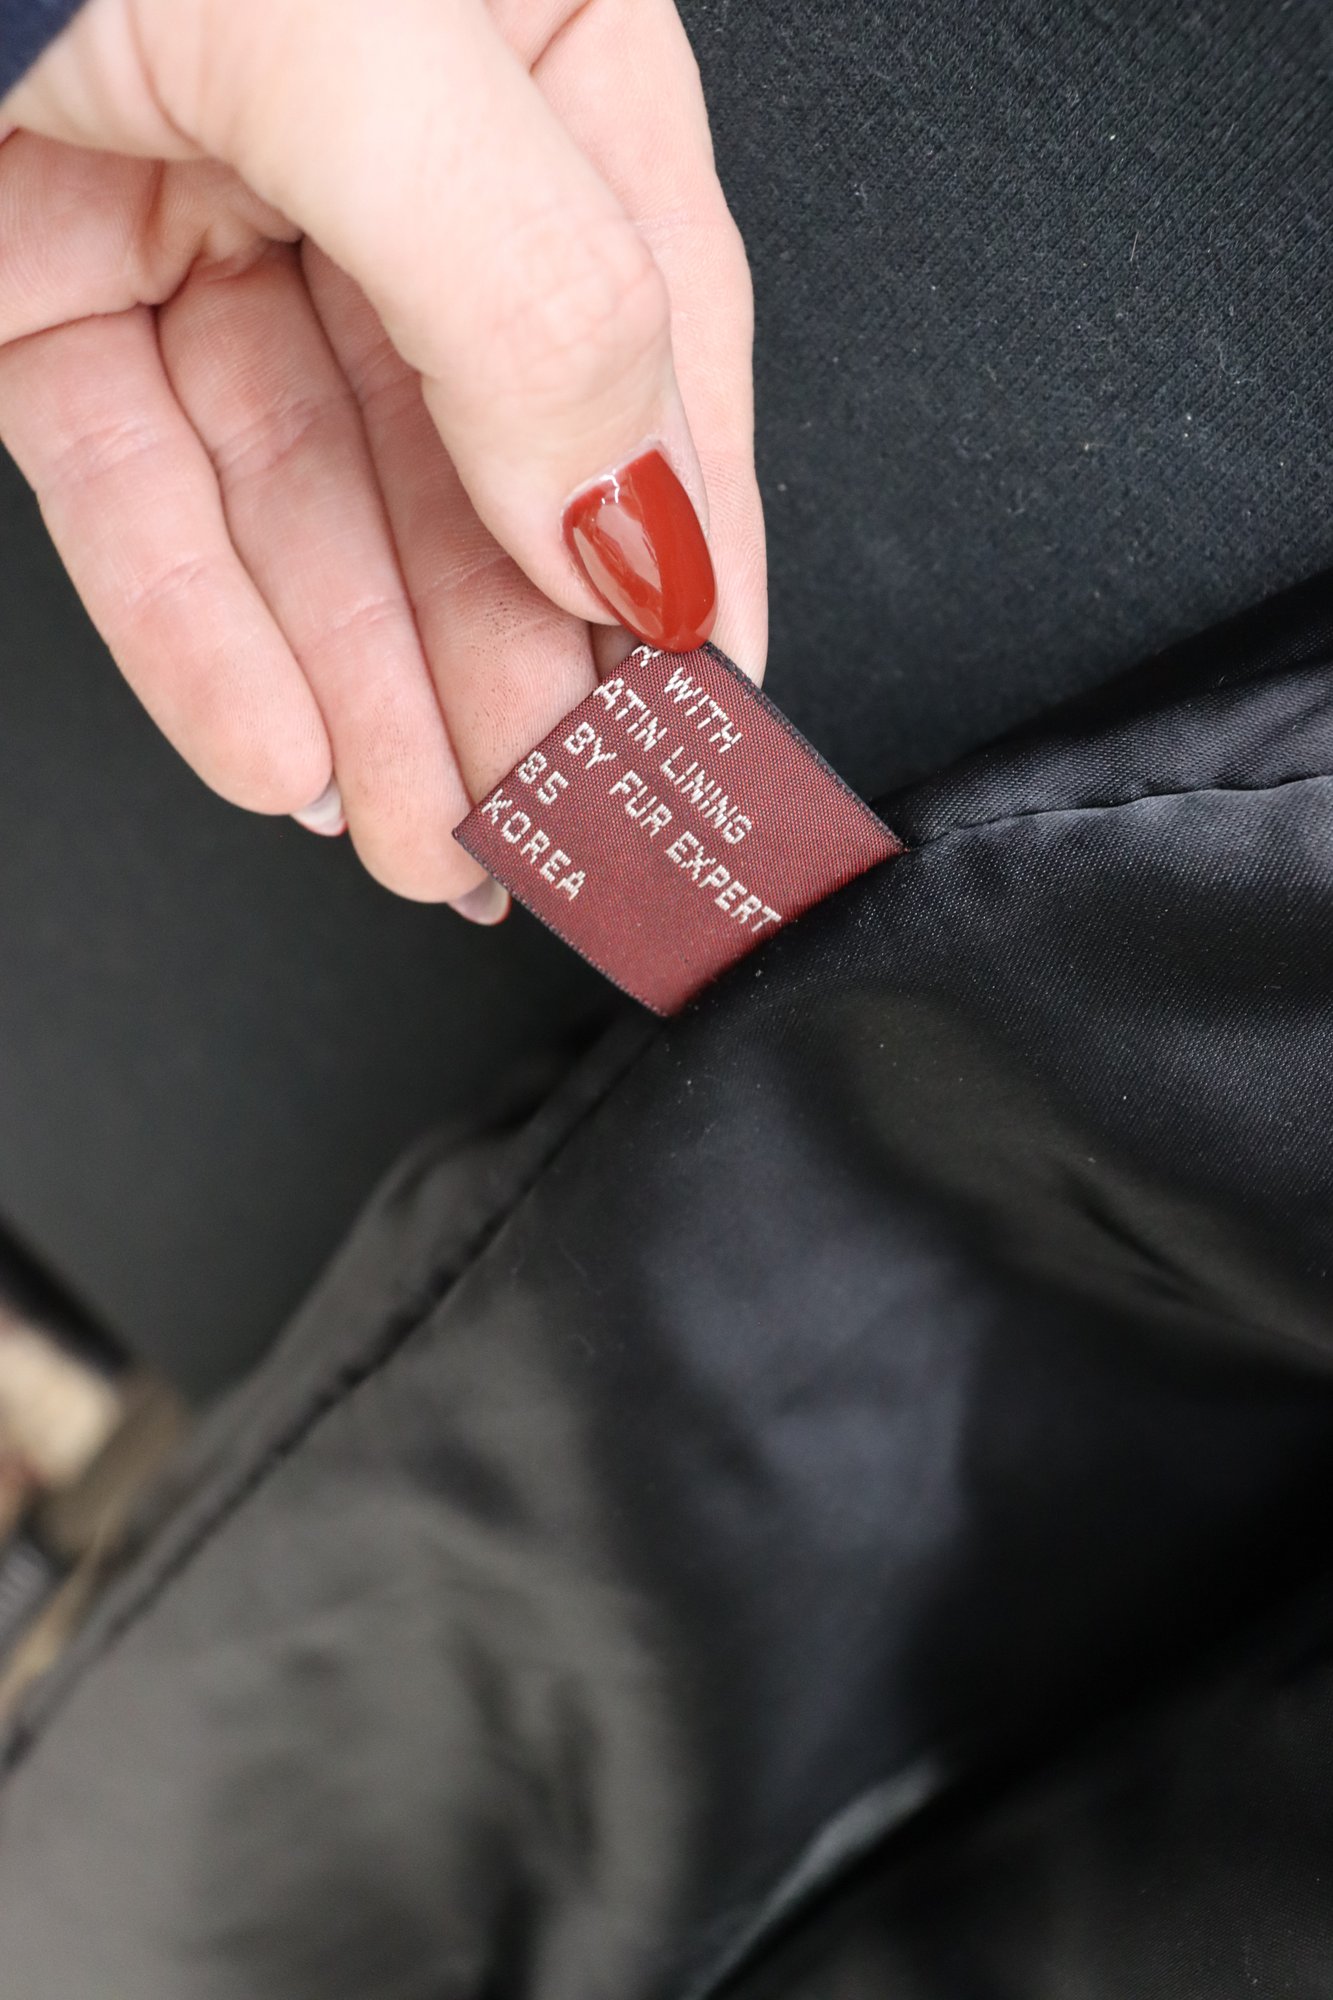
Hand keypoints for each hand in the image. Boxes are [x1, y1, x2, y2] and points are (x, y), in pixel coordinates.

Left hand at [0, 0, 765, 917]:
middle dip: (511, 661)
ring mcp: (208, 211)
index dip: (677, 533)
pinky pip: (144, 490)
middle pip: (477, 450)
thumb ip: (528, 281)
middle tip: (546, 823)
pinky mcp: (50, 288)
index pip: (647, 319)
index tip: (699, 703)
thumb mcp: (355, 27)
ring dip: (370, 690)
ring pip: (314, 500)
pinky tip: (275, 747)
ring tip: (421, 839)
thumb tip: (632, 514)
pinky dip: (203, 634)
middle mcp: (378, 133)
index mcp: (523, 22)